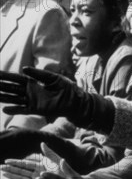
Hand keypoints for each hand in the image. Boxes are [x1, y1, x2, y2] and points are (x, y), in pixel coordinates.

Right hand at [0, 67, 114, 130]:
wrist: (76, 100)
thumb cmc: (67, 88)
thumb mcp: (53, 77)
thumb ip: (38, 73)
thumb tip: (23, 68)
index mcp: (34, 82)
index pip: (16, 78)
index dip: (5, 76)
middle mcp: (30, 91)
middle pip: (12, 88)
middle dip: (1, 86)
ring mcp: (32, 101)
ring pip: (14, 98)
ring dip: (4, 97)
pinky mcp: (37, 109)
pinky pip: (23, 110)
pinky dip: (14, 109)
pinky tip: (5, 109)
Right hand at [0, 143, 69, 178]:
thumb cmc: (66, 172)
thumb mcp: (57, 161)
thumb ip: (50, 153)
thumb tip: (42, 143)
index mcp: (41, 167)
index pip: (26, 164)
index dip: (16, 162)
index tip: (7, 160)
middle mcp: (37, 175)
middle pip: (21, 172)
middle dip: (10, 169)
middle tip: (0, 167)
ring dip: (12, 178)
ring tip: (3, 175)